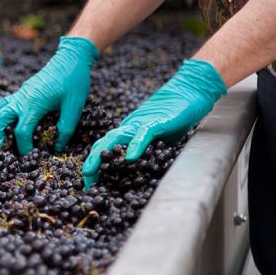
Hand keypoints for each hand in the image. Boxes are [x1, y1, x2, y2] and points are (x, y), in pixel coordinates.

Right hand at [0, 37, 98, 154]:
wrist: (71, 58)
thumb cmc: (74, 81)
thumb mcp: (74, 107)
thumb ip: (66, 129)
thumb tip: (57, 147)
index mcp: (35, 104)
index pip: (22, 131)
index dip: (24, 147)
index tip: (29, 156)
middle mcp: (22, 99)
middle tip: (0, 149)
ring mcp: (20, 93)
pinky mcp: (21, 91)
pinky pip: (3, 104)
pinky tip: (3, 124)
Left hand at [82, 59, 226, 186]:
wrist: (190, 93)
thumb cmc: (175, 117)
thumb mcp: (158, 140)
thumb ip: (148, 151)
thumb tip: (139, 167)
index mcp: (128, 133)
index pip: (106, 149)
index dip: (96, 164)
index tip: (90, 182)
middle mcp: (129, 128)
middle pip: (104, 145)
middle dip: (92, 162)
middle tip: (85, 179)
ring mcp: (141, 124)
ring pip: (116, 138)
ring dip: (102, 155)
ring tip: (92, 170)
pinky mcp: (157, 122)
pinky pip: (143, 134)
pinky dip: (135, 145)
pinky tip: (129, 157)